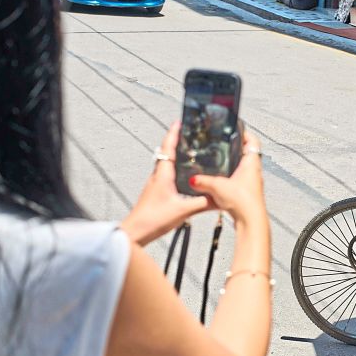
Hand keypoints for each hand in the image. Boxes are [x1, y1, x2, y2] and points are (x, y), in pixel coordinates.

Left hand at [120, 123, 213, 245]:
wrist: (135, 234)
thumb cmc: (152, 220)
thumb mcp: (183, 210)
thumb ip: (203, 203)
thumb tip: (220, 198)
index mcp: (162, 174)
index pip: (168, 147)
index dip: (174, 133)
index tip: (180, 122)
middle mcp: (157, 176)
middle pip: (167, 153)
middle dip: (177, 142)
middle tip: (188, 134)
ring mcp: (155, 185)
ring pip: (166, 165)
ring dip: (176, 156)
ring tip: (188, 152)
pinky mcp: (156, 194)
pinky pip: (167, 176)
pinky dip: (176, 171)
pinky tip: (184, 178)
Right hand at [187, 130, 266, 227]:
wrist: (251, 221)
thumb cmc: (243, 202)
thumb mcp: (217, 187)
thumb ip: (203, 181)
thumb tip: (193, 180)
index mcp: (251, 163)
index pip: (252, 141)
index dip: (244, 132)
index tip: (235, 128)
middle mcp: (254, 172)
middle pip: (247, 154)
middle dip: (236, 149)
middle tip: (224, 144)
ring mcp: (252, 184)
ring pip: (243, 169)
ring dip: (233, 165)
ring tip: (220, 163)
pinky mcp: (248, 195)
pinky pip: (239, 182)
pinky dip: (231, 179)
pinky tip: (220, 184)